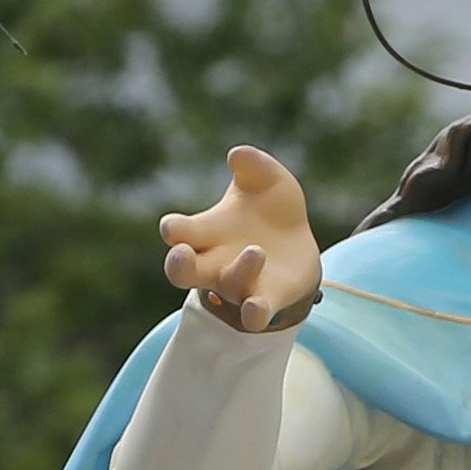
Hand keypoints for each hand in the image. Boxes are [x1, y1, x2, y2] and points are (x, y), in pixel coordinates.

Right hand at [158, 146, 322, 332]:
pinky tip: (256, 308)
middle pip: (181, 271)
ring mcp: (238, 284)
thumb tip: (238, 154)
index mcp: (205, 231)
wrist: (298, 241)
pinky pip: (253, 315)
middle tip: (183, 253)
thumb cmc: (269, 208)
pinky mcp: (265, 299)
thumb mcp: (266, 180)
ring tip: (255, 250)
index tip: (172, 226)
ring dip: (238, 270)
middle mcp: (213, 261)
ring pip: (225, 286)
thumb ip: (253, 166)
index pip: (178, 233)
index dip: (172, 230)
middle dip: (178, 264)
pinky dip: (252, 313)